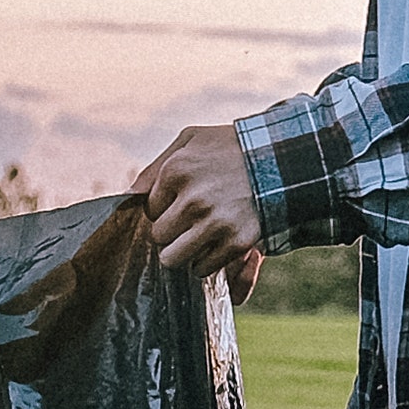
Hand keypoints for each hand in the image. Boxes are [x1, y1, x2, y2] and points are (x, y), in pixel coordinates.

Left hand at [135, 123, 263, 272]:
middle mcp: (193, 199)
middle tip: (190, 221)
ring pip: (173, 259)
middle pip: (158, 236)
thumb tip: (127, 196)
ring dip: (183, 252)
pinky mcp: (236, 242)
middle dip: (171, 232)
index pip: (149, 210)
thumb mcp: (190, 140)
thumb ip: (155, 167)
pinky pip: (202, 268)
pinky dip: (207, 261)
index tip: (183, 200)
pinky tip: (219, 241)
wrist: (281, 159)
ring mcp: (215, 222)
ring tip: (199, 237)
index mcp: (176, 171)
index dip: (165, 208)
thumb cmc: (230, 148)